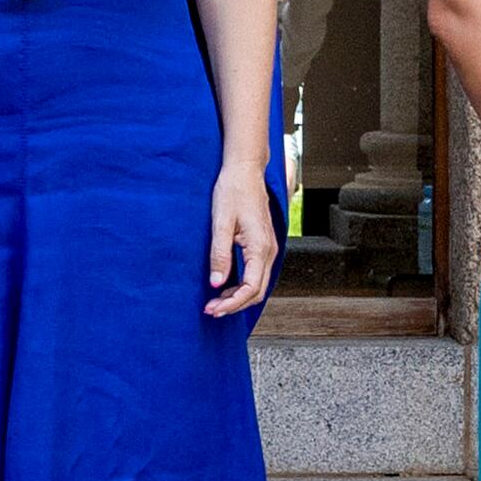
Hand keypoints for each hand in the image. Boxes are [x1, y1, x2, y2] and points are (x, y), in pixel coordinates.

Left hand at [205, 153, 278, 317]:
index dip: (232, 303)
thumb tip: (217, 282)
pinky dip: (243, 285)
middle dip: (235, 305)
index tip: (213, 308)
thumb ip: (220, 254)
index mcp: (260, 247)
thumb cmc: (233, 191)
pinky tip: (226, 286)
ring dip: (239, 297)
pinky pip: (256, 273)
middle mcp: (269, 250)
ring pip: (258, 284)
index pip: (250, 288)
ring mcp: (268, 248)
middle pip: (257, 291)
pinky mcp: (263, 244)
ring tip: (216, 301)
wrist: (245, 170)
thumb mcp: (221, 222)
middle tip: (211, 310)